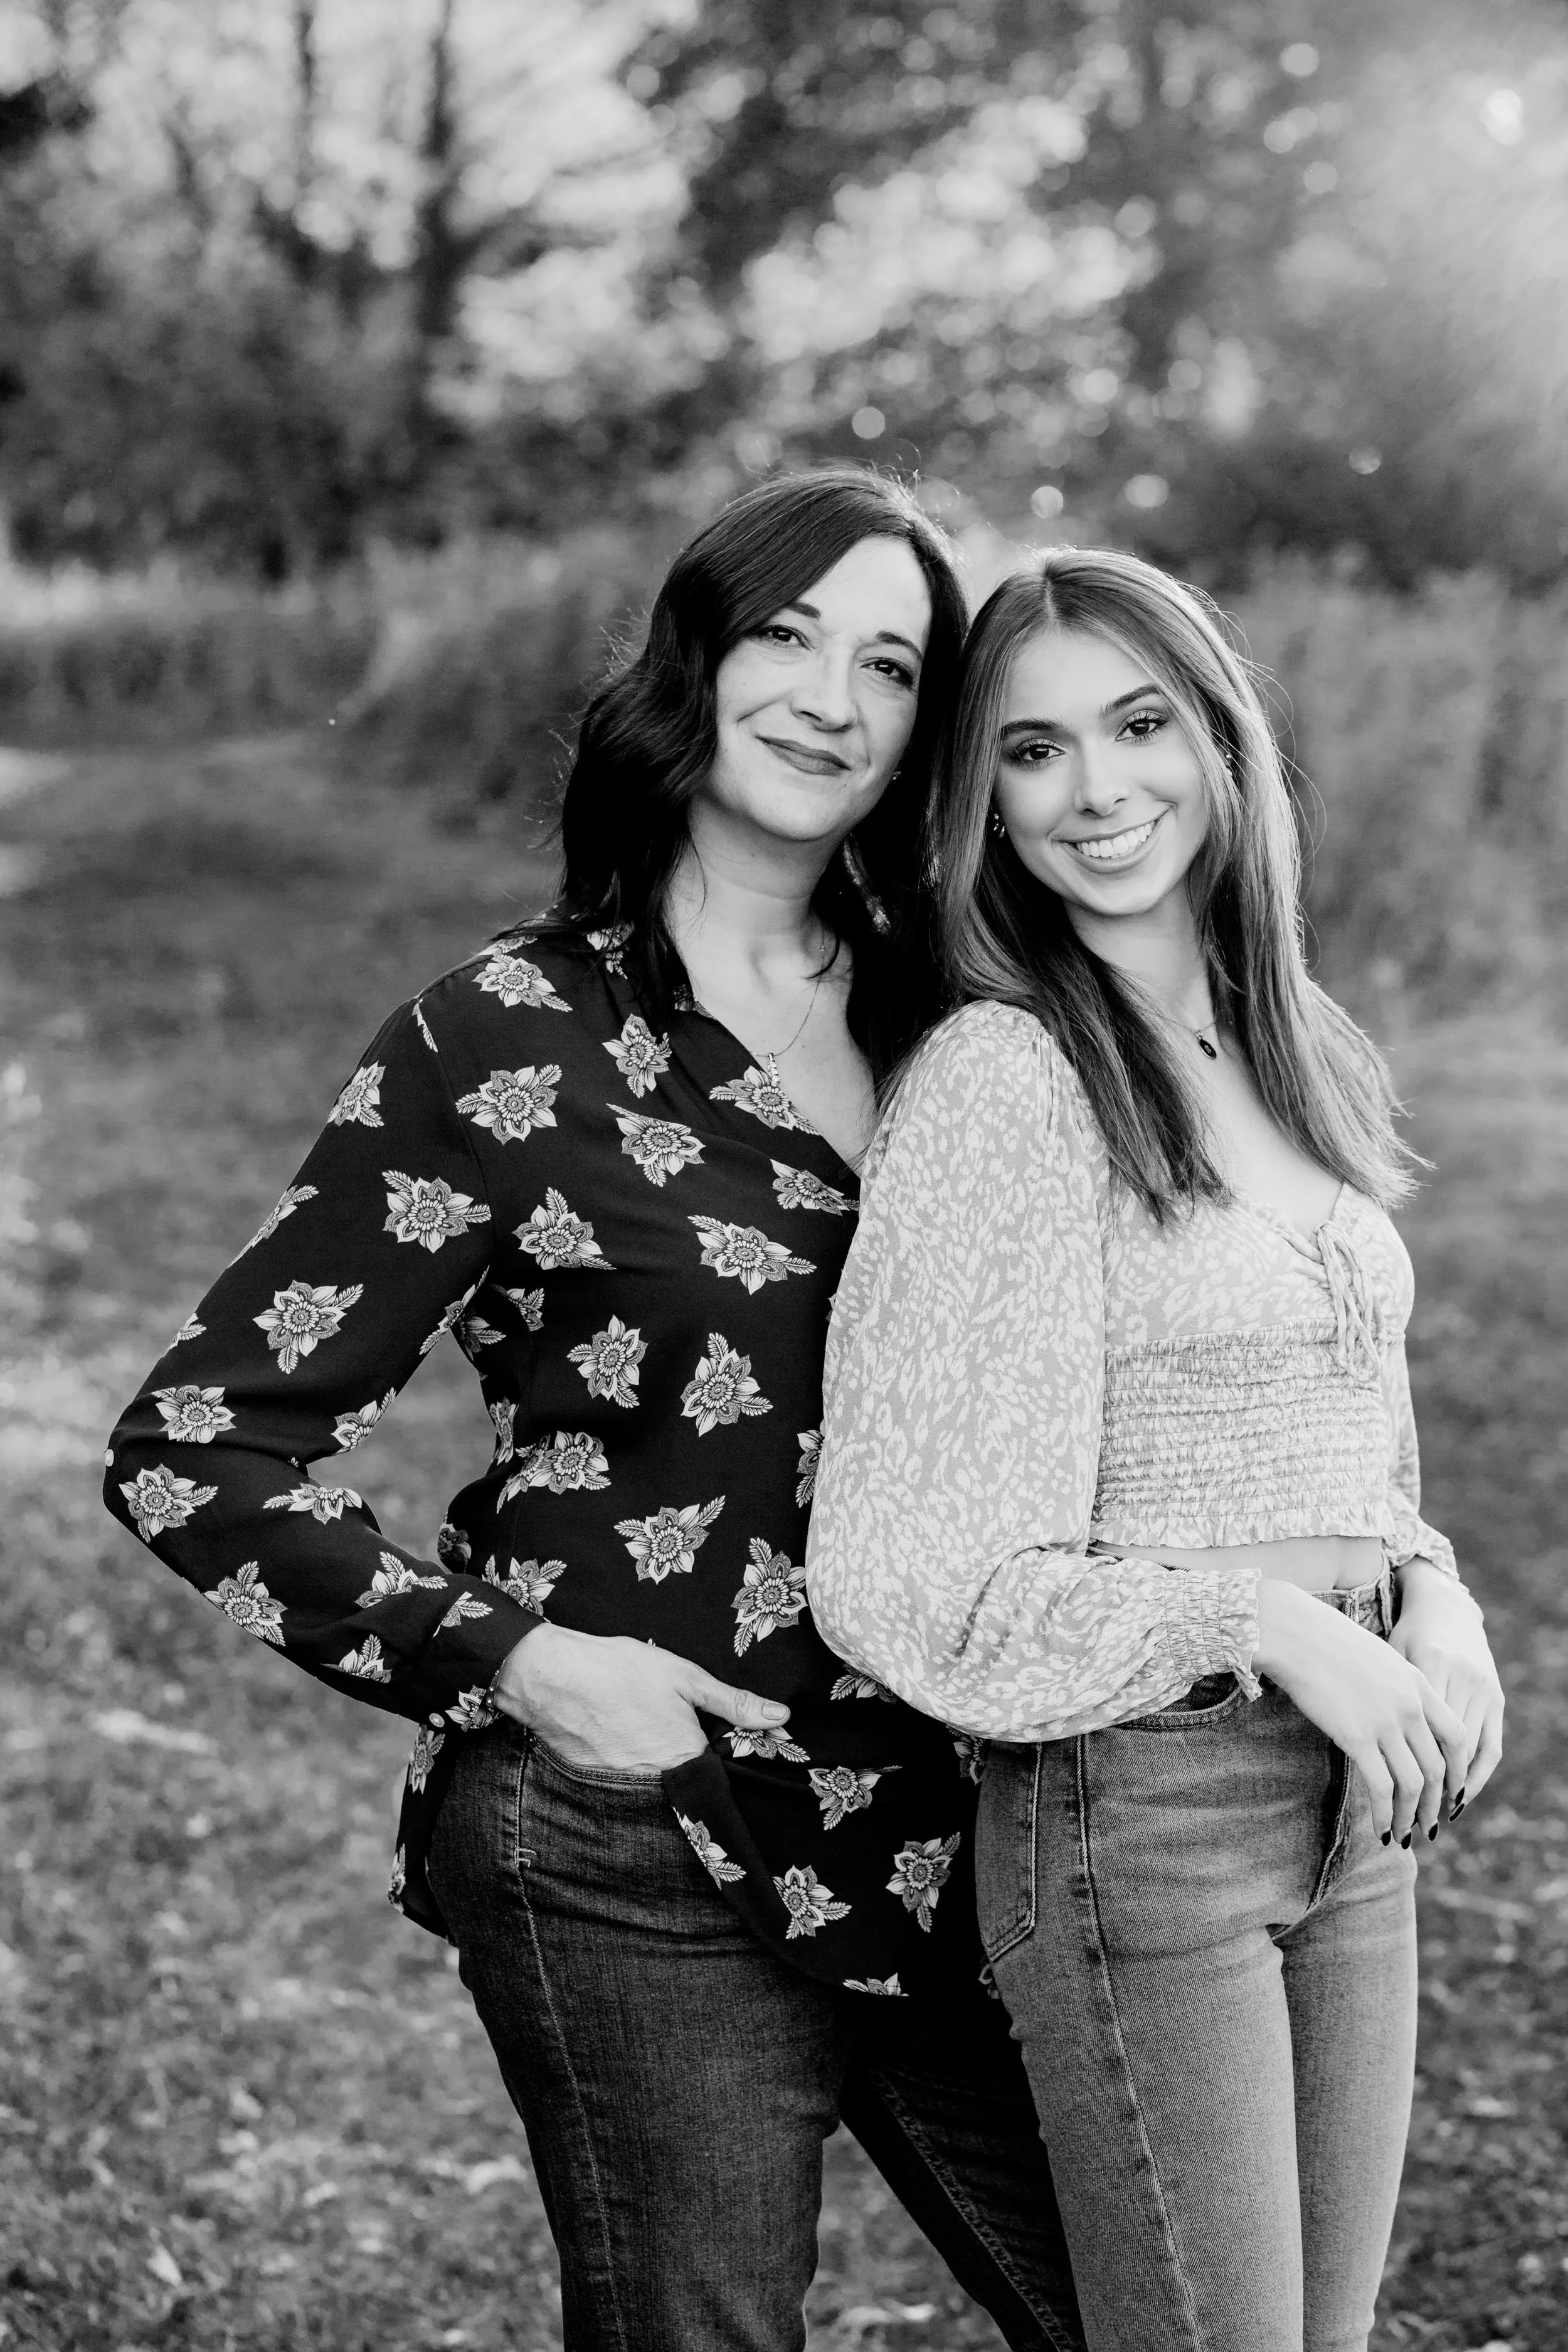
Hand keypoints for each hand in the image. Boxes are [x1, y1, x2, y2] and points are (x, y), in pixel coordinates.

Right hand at [490, 1621, 791, 1772]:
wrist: (552, 1678)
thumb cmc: (621, 1670)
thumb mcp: (684, 1676)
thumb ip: (733, 1702)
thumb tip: (782, 1717)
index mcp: (686, 1754)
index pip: (718, 1777)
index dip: (719, 1761)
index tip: (717, 1749)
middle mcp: (658, 1780)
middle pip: (684, 1782)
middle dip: (684, 1763)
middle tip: (667, 1730)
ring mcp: (625, 1787)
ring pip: (654, 1784)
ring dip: (653, 1764)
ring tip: (639, 1729)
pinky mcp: (597, 1786)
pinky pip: (623, 1783)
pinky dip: (625, 1764)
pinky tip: (617, 1735)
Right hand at [1251, 1579, 1468, 1843]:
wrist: (1296, 1632)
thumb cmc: (1327, 1640)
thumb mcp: (1378, 1658)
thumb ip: (1397, 1688)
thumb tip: (1398, 1719)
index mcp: (1419, 1684)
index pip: (1457, 1737)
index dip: (1458, 1771)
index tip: (1451, 1791)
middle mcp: (1410, 1706)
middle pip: (1438, 1767)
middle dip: (1436, 1803)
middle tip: (1429, 1825)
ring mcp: (1385, 1723)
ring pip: (1414, 1784)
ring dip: (1412, 1816)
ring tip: (1404, 1835)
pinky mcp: (1357, 1738)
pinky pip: (1382, 1788)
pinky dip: (1385, 1814)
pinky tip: (1380, 1830)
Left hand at [1388, 1560, 1503, 1813]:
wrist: (1439, 1606)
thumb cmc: (1397, 1637)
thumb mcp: (1380, 1660)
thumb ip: (1372, 1698)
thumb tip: (1353, 1745)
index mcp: (1421, 1668)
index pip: (1410, 1736)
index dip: (1397, 1778)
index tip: (1384, 1808)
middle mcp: (1453, 1679)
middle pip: (1438, 1753)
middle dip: (1423, 1795)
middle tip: (1407, 1826)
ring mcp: (1479, 1687)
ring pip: (1464, 1754)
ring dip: (1447, 1791)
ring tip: (1428, 1818)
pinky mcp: (1494, 1696)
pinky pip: (1489, 1746)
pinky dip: (1475, 1775)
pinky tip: (1458, 1797)